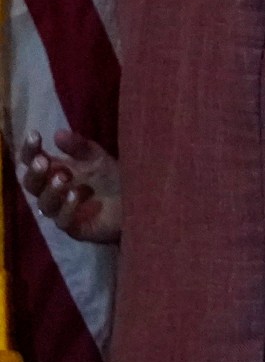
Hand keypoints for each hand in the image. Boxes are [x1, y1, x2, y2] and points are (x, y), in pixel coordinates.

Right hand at [15, 129, 121, 243]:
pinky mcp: (75, 228)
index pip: (31, 161)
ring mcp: (62, 211)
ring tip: (64, 178)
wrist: (138, 201)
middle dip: (34, 173)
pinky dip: (67, 208)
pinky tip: (77, 196)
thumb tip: (58, 134)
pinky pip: (62, 221)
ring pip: (44, 204)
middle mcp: (53, 192)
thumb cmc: (112, 178)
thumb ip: (80, 147)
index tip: (35, 136)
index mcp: (55, 171)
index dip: (29, 150)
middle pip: (31, 184)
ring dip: (51, 190)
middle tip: (44, 161)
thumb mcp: (98, 158)